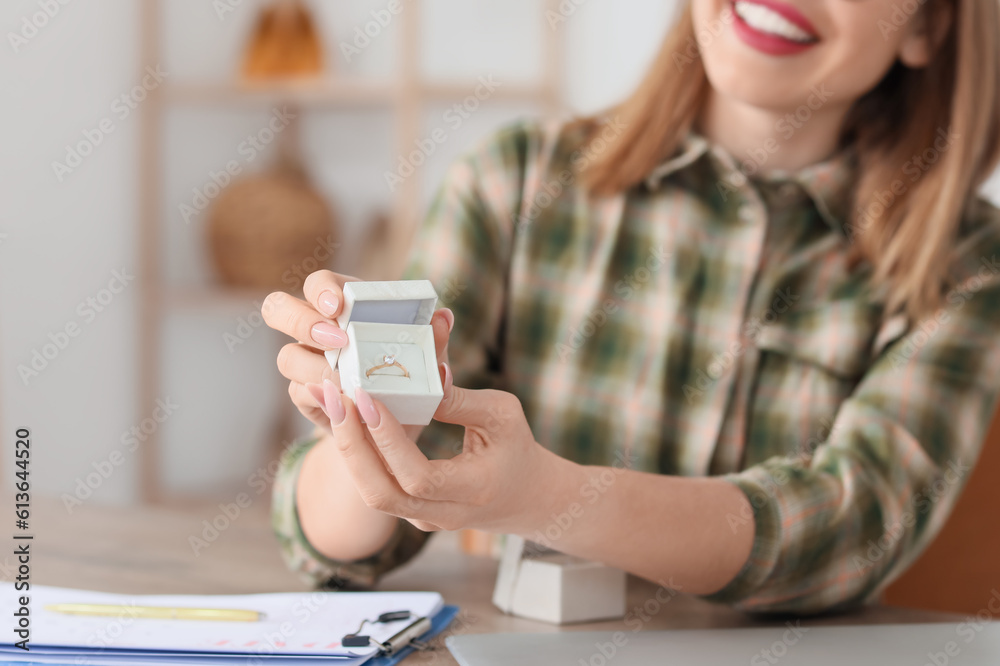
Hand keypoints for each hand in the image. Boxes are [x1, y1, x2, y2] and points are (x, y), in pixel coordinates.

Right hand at [262, 270, 454, 438]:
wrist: (399, 420)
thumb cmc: (410, 372)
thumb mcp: (428, 357)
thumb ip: (435, 338)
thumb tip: (444, 318)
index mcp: (345, 305)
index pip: (320, 283)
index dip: (322, 290)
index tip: (337, 307)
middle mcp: (316, 328)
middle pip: (279, 309)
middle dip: (301, 322)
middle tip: (335, 341)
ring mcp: (305, 361)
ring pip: (287, 357)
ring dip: (315, 369)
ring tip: (347, 381)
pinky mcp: (305, 394)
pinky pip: (298, 392)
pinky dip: (320, 398)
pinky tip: (343, 401)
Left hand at [318, 375, 578, 534]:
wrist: (524, 497)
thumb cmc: (516, 448)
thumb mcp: (503, 415)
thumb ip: (462, 400)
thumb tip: (426, 374)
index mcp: (473, 490)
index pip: (418, 477)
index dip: (388, 441)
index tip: (368, 398)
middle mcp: (443, 514)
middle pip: (381, 495)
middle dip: (351, 445)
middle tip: (333, 395)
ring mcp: (422, 519)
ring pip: (371, 493)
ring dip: (346, 447)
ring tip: (329, 400)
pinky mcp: (409, 512)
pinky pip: (375, 486)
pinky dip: (356, 453)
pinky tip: (343, 418)